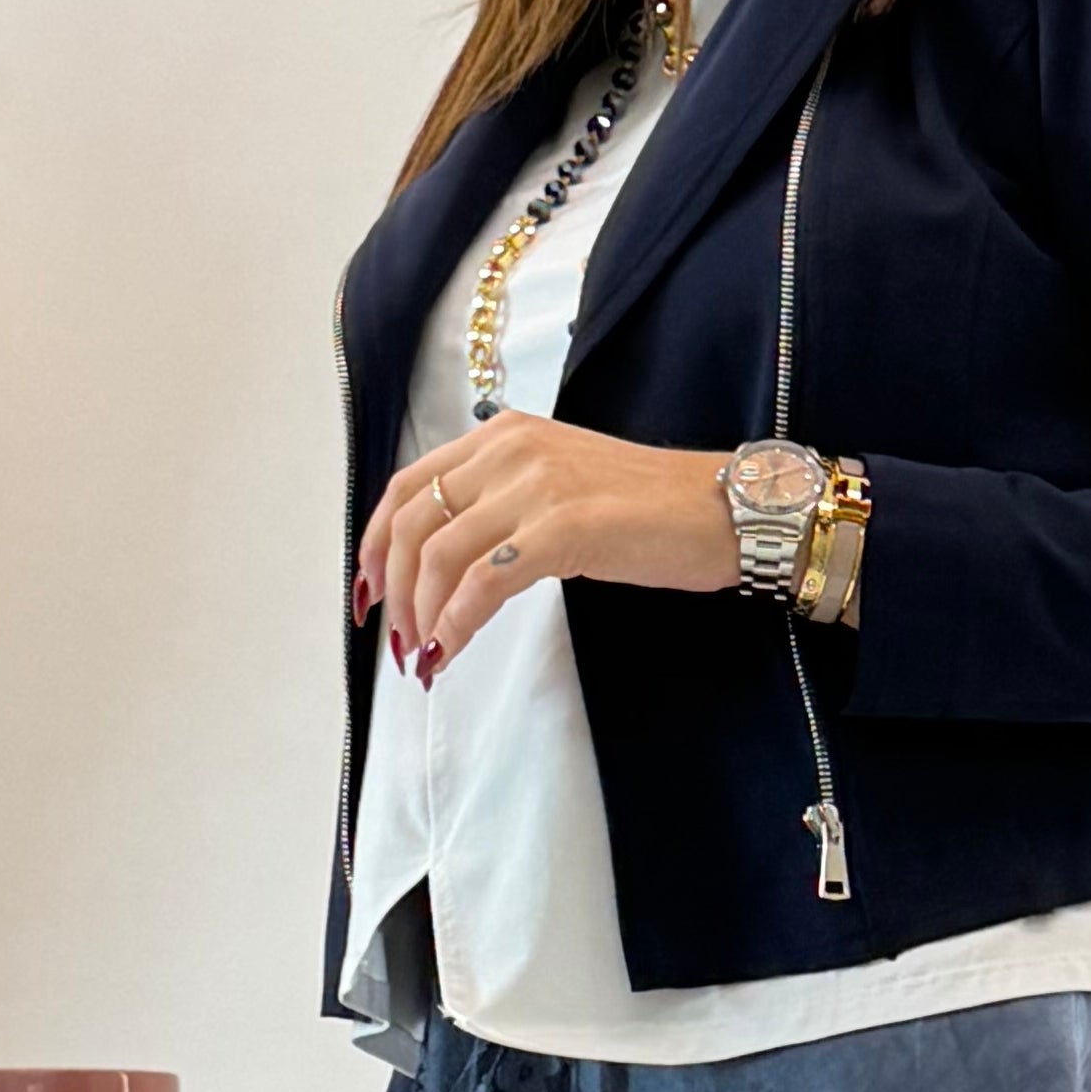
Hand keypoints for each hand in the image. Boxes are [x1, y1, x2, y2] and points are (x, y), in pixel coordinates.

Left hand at [357, 419, 736, 680]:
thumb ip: (503, 502)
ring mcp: (536, 487)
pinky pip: (483, 584)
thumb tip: (447, 562)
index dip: (374, 544)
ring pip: (438, 556)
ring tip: (426, 656)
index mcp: (503, 435)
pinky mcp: (563, 529)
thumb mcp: (559, 484)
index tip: (369, 593)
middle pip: (412, 522)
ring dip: (422, 616)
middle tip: (399, 640)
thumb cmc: (649, 508)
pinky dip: (456, 624)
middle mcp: (510, 450)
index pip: (409, 485)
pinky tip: (453, 650)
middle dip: (392, 589)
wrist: (721, 510)